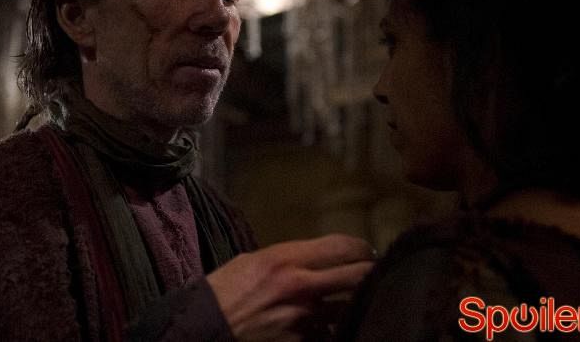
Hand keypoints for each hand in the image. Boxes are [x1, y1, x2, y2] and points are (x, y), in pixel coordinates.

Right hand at [206, 234, 374, 340]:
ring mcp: (304, 318)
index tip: (365, 250)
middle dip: (370, 271)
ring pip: (351, 307)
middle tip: (372, 271)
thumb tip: (315, 259)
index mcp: (286, 259)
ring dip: (357, 302)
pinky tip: (337, 325)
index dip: (361, 247)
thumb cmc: (226, 288)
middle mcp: (300, 286)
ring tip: (360, 299)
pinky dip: (336, 329)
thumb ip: (289, 259)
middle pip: (357, 275)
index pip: (342, 247)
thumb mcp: (256, 260)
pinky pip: (331, 334)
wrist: (206, 327)